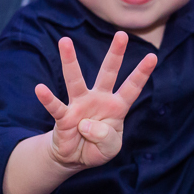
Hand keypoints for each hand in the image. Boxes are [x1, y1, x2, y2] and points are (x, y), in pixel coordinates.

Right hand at [36, 31, 156, 169]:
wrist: (74, 158)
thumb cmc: (96, 147)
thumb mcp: (110, 148)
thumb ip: (106, 137)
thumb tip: (86, 124)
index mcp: (116, 106)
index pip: (132, 87)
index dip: (142, 73)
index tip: (153, 56)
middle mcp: (98, 99)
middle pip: (108, 72)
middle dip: (115, 54)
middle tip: (121, 34)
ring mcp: (80, 105)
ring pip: (75, 80)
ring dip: (70, 61)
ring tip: (65, 41)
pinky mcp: (64, 117)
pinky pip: (56, 106)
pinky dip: (48, 99)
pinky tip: (40, 89)